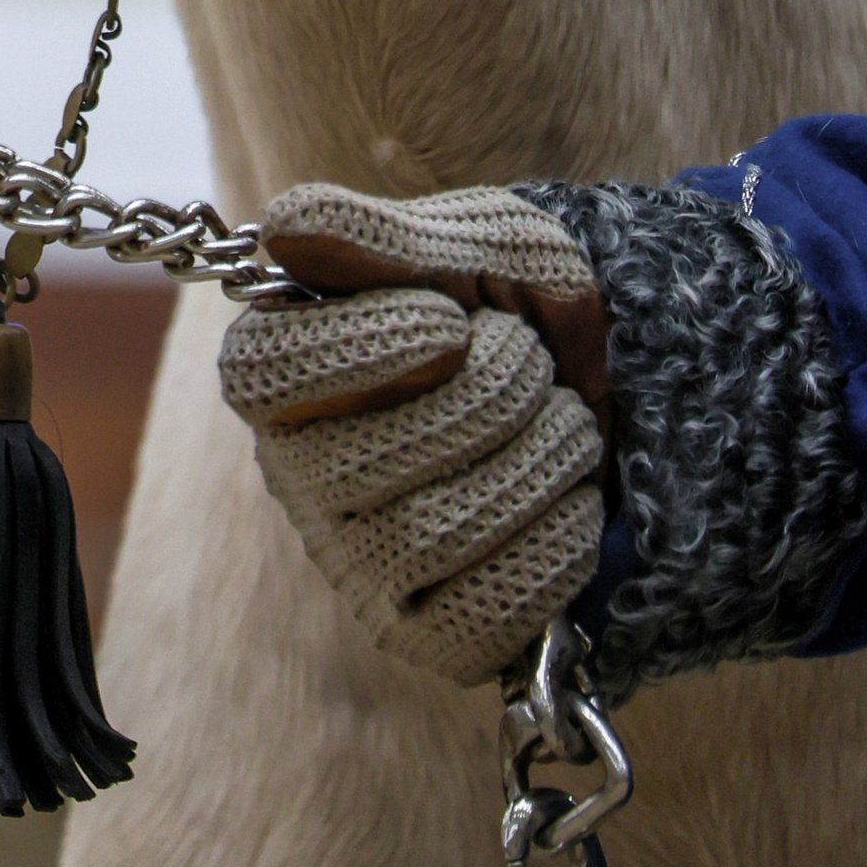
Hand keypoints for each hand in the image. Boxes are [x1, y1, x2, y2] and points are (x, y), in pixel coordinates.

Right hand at [218, 181, 610, 687]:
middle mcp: (298, 477)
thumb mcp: (469, 241)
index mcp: (281, 371)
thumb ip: (381, 235)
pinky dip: (556, 546)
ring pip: (432, 535)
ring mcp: (357, 566)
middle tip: (531, 360)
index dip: (360, 350)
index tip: (449, 320)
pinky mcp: (428, 636)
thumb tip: (285, 229)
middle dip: (488, 399)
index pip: (262, 377)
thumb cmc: (514, 300)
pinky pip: (485, 617)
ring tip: (568, 423)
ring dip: (537, 463)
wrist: (604, 385)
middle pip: (364, 463)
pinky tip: (573, 501)